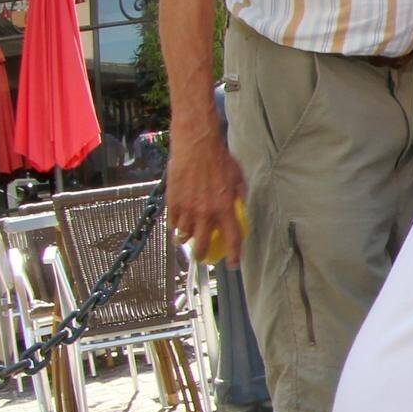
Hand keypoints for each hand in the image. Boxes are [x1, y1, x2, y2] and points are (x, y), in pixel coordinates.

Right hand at [166, 131, 248, 266]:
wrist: (196, 146)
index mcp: (225, 209)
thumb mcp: (238, 179)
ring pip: (183, 235)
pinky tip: (178, 223)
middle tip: (201, 257)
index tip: (234, 265)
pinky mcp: (172, 202)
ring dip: (185, 239)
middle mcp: (206, 213)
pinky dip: (175, 225)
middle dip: (200, 255)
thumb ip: (239, 197)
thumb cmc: (220, 160)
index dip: (234, 255)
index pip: (232, 238)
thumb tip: (239, 208)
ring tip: (185, 239)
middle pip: (201, 244)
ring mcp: (187, 209)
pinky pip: (173, 222)